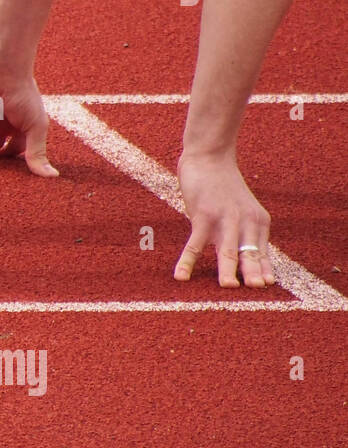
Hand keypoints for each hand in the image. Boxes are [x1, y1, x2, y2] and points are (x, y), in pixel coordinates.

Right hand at [174, 153, 275, 287]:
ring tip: (228, 286)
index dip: (264, 268)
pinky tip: (180, 276)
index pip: (261, 250)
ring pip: (227, 249)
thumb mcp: (239, 207)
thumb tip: (241, 255)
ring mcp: (224, 218)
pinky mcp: (203, 215)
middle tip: (257, 290)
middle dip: (252, 272)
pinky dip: (187, 261)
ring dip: (228, 269)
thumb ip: (242, 229)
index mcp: (257, 221)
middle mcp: (245, 221)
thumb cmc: (221, 185)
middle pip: (249, 252)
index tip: (267, 285)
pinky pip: (194, 244)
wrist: (209, 157)